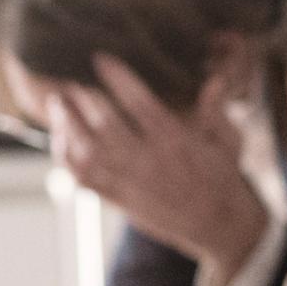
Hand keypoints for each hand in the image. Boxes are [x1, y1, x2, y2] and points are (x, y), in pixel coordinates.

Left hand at [46, 54, 276, 285]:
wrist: (219, 227)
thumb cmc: (223, 178)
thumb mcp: (229, 142)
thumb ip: (216, 111)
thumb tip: (213, 80)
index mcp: (177, 143)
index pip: (141, 104)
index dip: (118, 78)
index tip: (100, 58)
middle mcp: (149, 163)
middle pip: (105, 124)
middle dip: (83, 97)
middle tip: (68, 75)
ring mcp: (131, 183)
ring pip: (86, 152)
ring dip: (66, 125)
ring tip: (57, 103)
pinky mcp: (119, 200)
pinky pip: (83, 179)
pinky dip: (66, 157)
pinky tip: (61, 137)